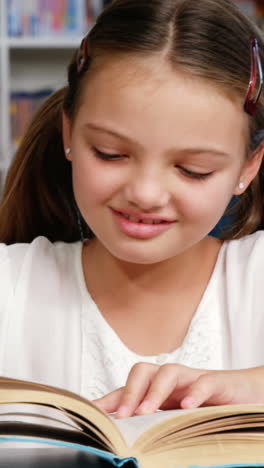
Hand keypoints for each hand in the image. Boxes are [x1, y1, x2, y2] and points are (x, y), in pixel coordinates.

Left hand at [93, 362, 263, 417]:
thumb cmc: (205, 408)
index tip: (92, 414)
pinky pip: (203, 382)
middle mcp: (171, 380)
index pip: (129, 388)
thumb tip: (126, 439)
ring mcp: (192, 378)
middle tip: (121, 417)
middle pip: (143, 371)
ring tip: (146, 412)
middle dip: (129, 391)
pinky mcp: (216, 382)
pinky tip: (187, 406)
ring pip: (168, 372)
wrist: (243, 393)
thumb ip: (154, 424)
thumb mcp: (176, 417)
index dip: (110, 399)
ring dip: (155, 391)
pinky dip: (194, 392)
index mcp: (158, 389)